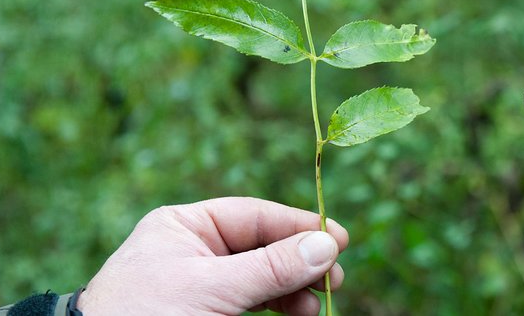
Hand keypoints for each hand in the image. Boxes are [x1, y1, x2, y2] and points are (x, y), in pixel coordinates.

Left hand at [77, 197, 348, 314]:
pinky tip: (298, 314)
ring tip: (315, 306)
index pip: (253, 216)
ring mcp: (199, 286)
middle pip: (262, 248)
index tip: (338, 240)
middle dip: (300, 263)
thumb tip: (326, 244)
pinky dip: (277, 308)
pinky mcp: (205, 314)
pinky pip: (250, 303)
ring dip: (293, 291)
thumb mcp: (211, 288)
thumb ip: (271, 267)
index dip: (298, 226)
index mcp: (184, 228)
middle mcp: (193, 252)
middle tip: (334, 280)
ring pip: (261, 279)